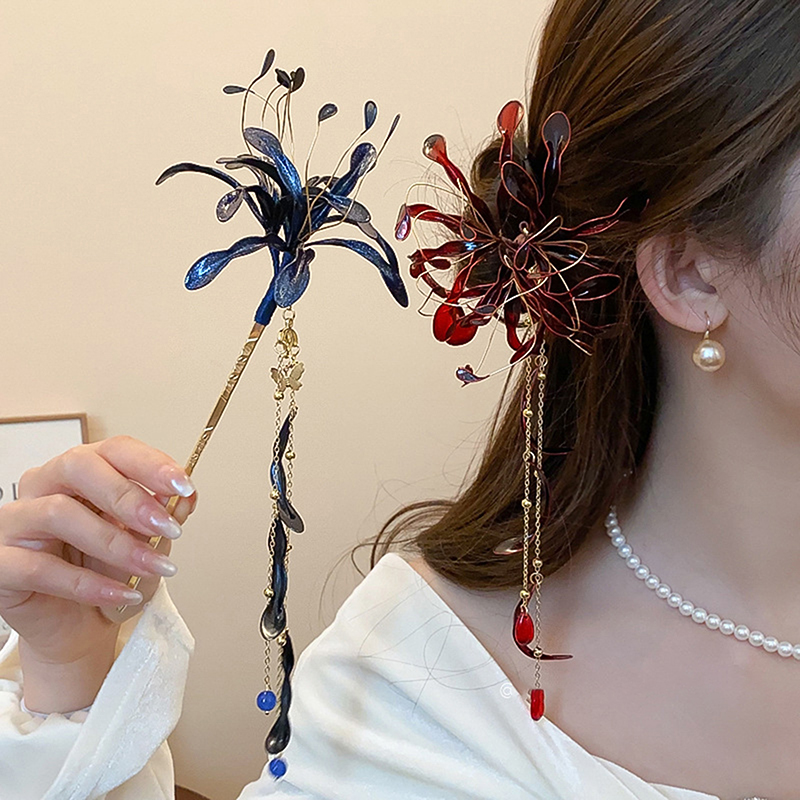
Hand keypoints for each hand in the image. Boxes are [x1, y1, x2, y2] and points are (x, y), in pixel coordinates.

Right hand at [0, 435, 196, 709]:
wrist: (80, 625)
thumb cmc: (108, 571)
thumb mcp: (146, 541)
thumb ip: (163, 515)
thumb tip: (185, 498)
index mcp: (82, 470)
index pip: (114, 449)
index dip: (150, 464)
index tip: (183, 487)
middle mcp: (44, 485)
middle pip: (79, 467)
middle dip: (129, 496)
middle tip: (168, 526)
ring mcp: (16, 521)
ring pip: (58, 513)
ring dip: (116, 543)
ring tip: (155, 567)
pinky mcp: (1, 563)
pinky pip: (39, 567)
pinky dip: (89, 583)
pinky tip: (123, 593)